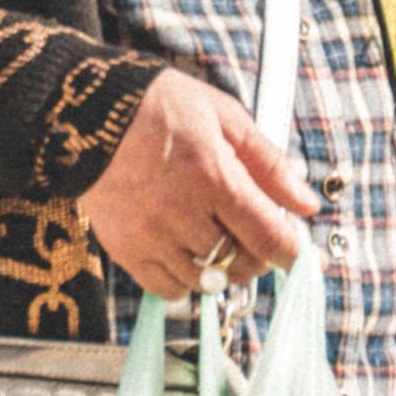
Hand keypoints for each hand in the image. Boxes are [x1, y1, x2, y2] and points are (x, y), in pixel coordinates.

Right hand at [80, 68, 316, 300]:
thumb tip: (307, 202)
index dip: (291, 252)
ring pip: (207, 281)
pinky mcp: (126, 251)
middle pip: (240, 264)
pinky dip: (185, 280)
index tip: (295, 251)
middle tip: (249, 229)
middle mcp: (182, 212)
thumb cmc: (160, 106)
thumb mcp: (223, 116)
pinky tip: (185, 249)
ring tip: (213, 233)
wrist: (89, 112)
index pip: (267, 236)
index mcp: (212, 174)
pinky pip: (168, 290)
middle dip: (257, 253)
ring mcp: (151, 236)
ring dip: (221, 266)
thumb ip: (267, 162)